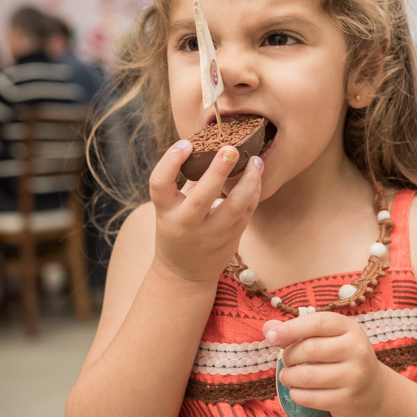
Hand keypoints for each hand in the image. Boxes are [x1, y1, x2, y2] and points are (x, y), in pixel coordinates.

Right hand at [149, 140, 262, 284]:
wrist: (185, 273)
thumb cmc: (177, 229)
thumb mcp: (171, 208)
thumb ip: (186, 181)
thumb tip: (209, 145)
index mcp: (165, 211)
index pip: (159, 184)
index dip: (170, 161)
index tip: (185, 143)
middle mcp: (186, 223)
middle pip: (202, 196)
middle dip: (218, 171)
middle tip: (231, 147)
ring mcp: (210, 234)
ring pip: (235, 206)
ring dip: (249, 181)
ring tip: (256, 160)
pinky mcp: (231, 239)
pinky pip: (247, 212)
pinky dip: (254, 192)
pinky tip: (257, 177)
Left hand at [265, 313, 388, 416]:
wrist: (372, 389)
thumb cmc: (342, 357)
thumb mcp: (327, 338)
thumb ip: (297, 331)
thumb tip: (268, 328)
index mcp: (350, 328)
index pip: (318, 323)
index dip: (291, 328)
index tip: (271, 336)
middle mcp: (356, 349)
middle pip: (310, 349)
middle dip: (289, 356)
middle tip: (286, 361)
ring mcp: (355, 376)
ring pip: (307, 376)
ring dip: (288, 377)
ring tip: (287, 376)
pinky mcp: (348, 399)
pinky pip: (310, 398)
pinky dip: (296, 394)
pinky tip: (297, 391)